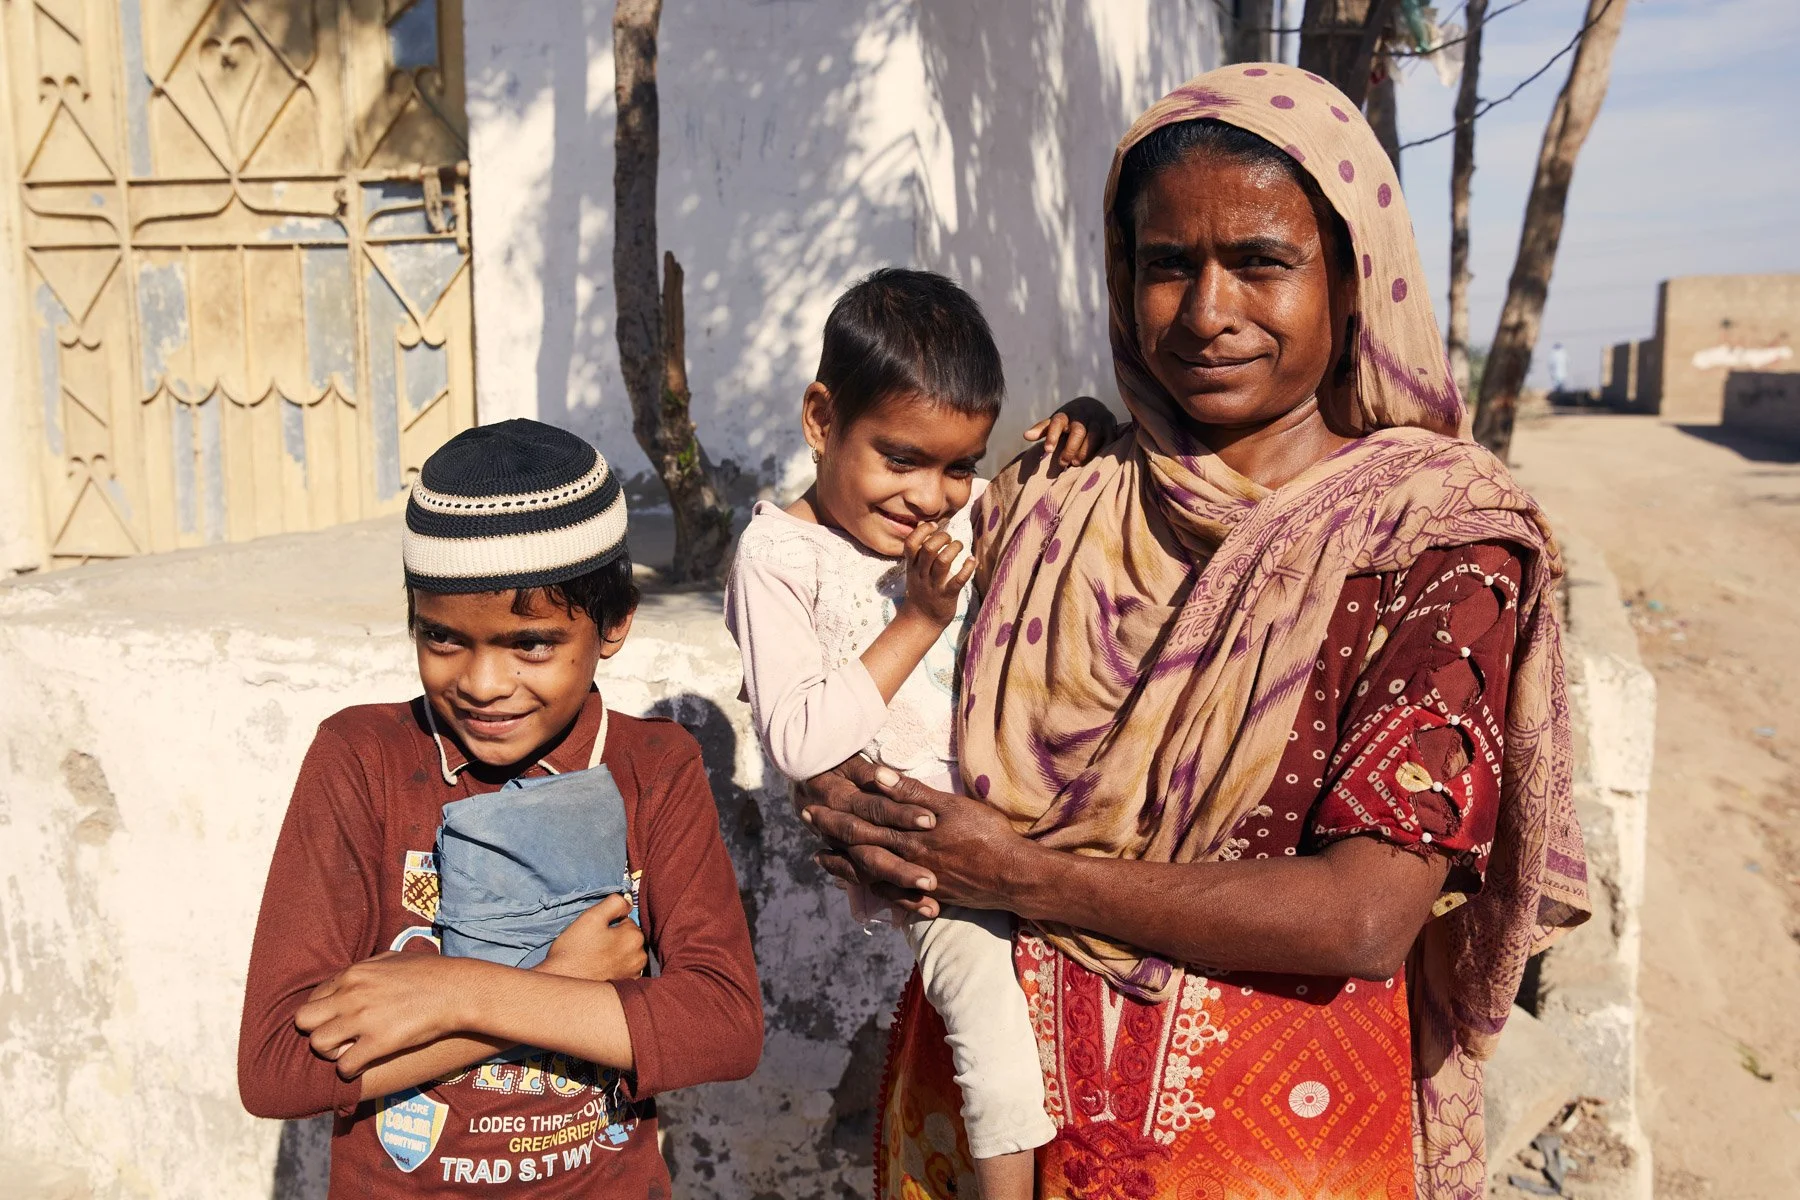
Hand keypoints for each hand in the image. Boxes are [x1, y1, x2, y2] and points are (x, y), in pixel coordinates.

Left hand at [296, 951, 471, 1079]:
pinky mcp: (378, 1043)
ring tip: (349, 1052)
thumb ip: (368, 967)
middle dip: (317, 1031)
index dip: (323, 1013)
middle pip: (303, 1021)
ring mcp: (363, 1019)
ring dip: (331, 1053)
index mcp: (353, 973)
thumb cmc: (431, 973)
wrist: (458, 990)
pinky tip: (363, 1064)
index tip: (338, 1021)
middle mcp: (351, 995)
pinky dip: (349, 1070)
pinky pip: (344, 1067)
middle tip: (337, 1039)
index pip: (313, 998)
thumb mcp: (393, 958)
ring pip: (318, 1045)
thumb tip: (356, 974)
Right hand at [539, 893, 646, 981]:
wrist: (562, 983)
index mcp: (634, 938)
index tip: (596, 932)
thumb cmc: (575, 950)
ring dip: (617, 953)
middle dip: (616, 938)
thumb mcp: (592, 917)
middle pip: (630, 938)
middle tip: (594, 944)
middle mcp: (640, 958)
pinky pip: (626, 970)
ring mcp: (634, 975)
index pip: (627, 921)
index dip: (611, 924)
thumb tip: (628, 902)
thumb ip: (614, 903)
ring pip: (628, 954)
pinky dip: (617, 968)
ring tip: (596, 958)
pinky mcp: (626, 988)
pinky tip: (601, 970)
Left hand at [804, 763, 1037, 913]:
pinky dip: (869, 887)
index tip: (809, 806)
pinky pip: (889, 894)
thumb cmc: (987, 834)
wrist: (1013, 875)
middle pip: (858, 847)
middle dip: (830, 835)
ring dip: (842, 864)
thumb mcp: (951, 806)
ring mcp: (914, 881)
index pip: (862, 823)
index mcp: (907, 836)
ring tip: (821, 858)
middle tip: (807, 823)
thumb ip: (911, 793)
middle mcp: (904, 861)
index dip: (834, 815)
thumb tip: (874, 775)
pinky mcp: (927, 895)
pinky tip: (861, 884)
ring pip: (868, 873)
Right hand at [899, 520, 973, 627]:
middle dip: (942, 538)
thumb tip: (923, 525)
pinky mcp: (947, 596)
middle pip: (929, 549)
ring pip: (943, 562)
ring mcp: (934, 585)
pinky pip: (958, 580)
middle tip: (950, 539)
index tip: (934, 527)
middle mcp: (921, 574)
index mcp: (912, 566)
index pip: (910, 543)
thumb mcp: (914, 570)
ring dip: (955, 549)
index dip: (922, 531)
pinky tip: (971, 560)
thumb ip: (918, 550)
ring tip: (959, 546)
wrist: (921, 620)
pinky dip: (967, 568)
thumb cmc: (921, 590)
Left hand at [1025, 396, 1116, 469]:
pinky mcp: (1111, 424)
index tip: (1047, 451)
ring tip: (1076, 464)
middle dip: (1071, 449)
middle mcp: (1082, 415)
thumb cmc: (1068, 420)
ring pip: (1094, 436)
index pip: (1057, 422)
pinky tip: (1095, 461)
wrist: (1091, 405)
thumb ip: (1042, 429)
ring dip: (1086, 452)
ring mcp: (1098, 419)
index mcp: (1066, 414)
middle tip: (1063, 463)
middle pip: (1078, 431)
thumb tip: (1026, 436)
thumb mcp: (1054, 422)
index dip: (1052, 435)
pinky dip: (1103, 450)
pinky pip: (1110, 438)